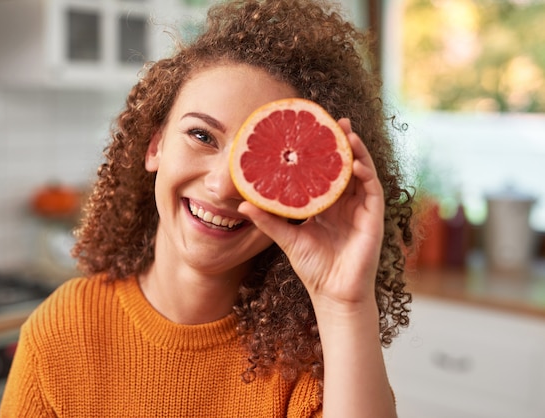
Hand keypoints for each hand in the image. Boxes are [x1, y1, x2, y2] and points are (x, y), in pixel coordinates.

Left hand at [238, 118, 384, 309]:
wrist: (333, 293)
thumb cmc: (313, 267)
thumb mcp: (287, 239)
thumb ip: (268, 221)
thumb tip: (241, 206)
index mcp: (327, 206)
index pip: (326, 172)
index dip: (323, 152)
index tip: (313, 131)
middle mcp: (346, 204)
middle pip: (346, 166)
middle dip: (343, 143)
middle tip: (335, 120)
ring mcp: (361, 210)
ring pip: (362, 172)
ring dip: (357, 151)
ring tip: (348, 132)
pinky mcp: (373, 218)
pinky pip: (372, 190)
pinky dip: (367, 174)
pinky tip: (356, 162)